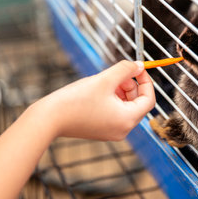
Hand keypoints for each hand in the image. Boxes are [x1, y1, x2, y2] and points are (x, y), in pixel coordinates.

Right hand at [33, 60, 155, 140]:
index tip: (138, 68)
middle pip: (138, 103)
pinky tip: (99, 90)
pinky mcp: (101, 130)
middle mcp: (122, 130)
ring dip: (122, 91)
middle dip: (132, 85)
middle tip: (119, 73)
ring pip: (126, 107)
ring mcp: (111, 132)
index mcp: (127, 120)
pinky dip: (113, 99)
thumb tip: (139, 66)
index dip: (146, 81)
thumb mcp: (105, 79)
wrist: (48, 118)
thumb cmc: (75, 100)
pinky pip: (115, 113)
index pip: (148, 99)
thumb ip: (126, 70)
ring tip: (106, 80)